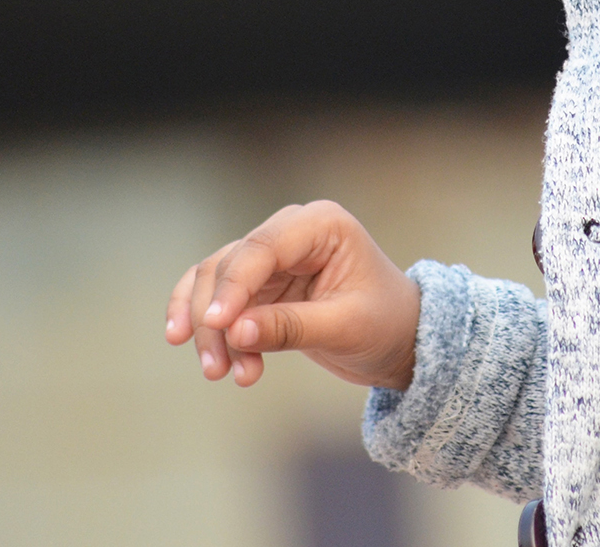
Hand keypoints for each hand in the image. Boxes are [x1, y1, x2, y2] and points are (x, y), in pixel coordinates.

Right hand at [164, 200, 420, 389]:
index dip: (233, 286)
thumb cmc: (386, 324)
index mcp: (320, 225)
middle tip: (217, 368)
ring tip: (220, 373)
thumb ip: (290, 327)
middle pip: (229, 265)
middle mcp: (290, 232)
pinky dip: (206, 322)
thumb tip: (235, 332)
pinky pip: (219, 296)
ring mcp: (272, 257)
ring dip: (211, 328)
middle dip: (217, 318)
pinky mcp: (260, 283)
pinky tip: (197, 347)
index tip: (218, 324)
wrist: (402, 341)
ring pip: (216, 282)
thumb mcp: (345, 328)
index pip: (261, 249)